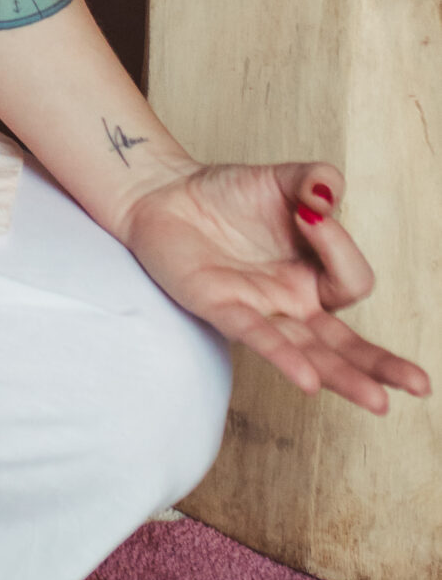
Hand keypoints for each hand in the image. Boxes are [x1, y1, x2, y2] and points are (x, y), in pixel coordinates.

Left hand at [124, 160, 431, 413]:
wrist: (163, 194)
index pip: (351, 281)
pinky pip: (258, 337)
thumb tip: (328, 195)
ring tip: (379, 401)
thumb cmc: (227, 193)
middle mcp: (292, 302)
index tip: (310, 207)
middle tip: (421, 386)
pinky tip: (308, 380)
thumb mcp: (281, 178)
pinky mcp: (221, 308)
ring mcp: (259, 310)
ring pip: (310, 353)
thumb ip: (315, 179)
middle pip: (346, 343)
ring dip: (343, 376)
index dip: (339, 245)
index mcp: (313, 275)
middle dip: (383, 365)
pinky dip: (284, 358)